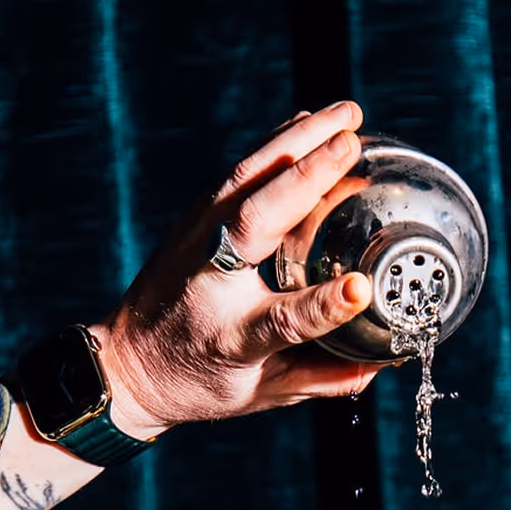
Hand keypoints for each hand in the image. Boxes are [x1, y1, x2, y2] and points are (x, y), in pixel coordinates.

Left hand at [92, 102, 379, 438]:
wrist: (126, 366)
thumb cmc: (200, 383)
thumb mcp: (263, 396)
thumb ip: (323, 379)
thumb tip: (384, 363)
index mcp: (232, 339)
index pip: (282, 320)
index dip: (322, 307)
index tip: (360, 289)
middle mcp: (208, 281)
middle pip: (256, 219)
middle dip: (305, 176)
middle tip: (354, 139)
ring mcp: (194, 242)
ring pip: (245, 178)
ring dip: (295, 140)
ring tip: (344, 114)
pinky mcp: (193, 220)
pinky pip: (238, 173)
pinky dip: (274, 144)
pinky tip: (306, 122)